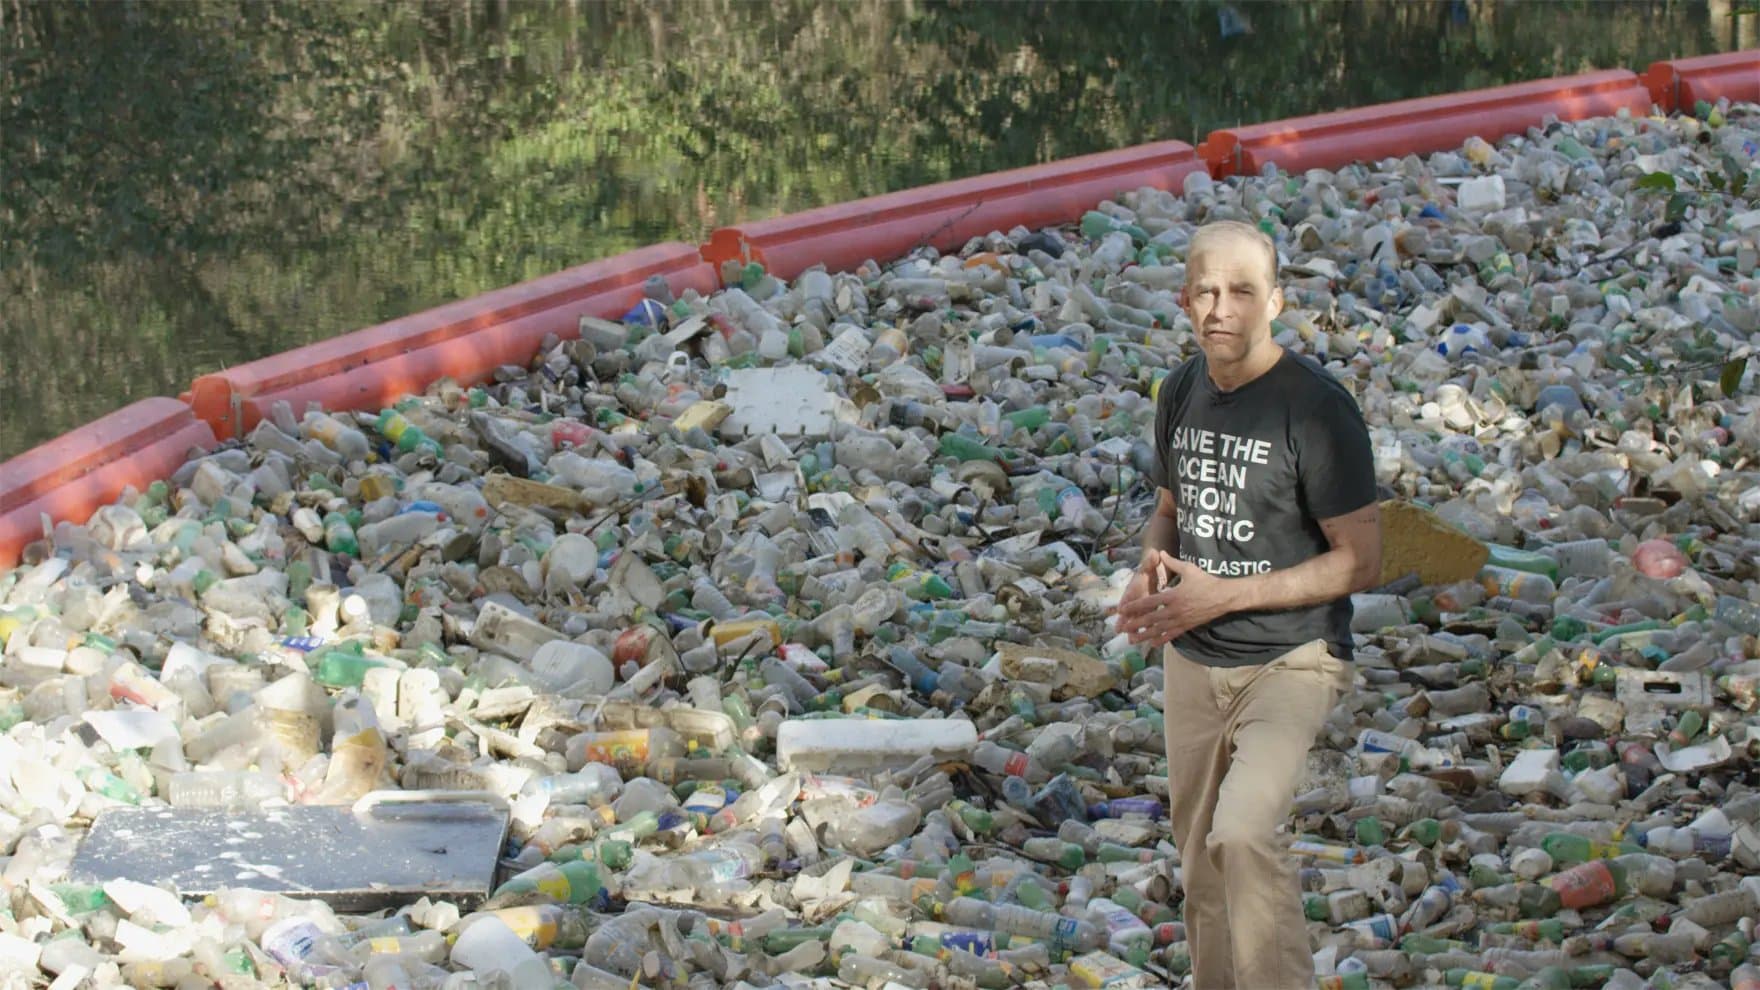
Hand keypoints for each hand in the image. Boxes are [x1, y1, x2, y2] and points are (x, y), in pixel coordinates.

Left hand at [1114, 552, 1234, 649]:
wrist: (1223, 597)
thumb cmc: (1206, 581)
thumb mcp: (1189, 569)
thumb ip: (1172, 563)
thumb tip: (1160, 552)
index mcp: (1172, 595)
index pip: (1149, 602)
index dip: (1135, 607)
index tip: (1123, 610)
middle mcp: (1174, 610)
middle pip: (1151, 619)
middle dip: (1135, 624)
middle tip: (1122, 628)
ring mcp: (1180, 620)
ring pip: (1159, 630)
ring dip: (1145, 635)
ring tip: (1132, 640)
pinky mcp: (1187, 626)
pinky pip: (1172, 635)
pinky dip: (1161, 640)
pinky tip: (1152, 644)